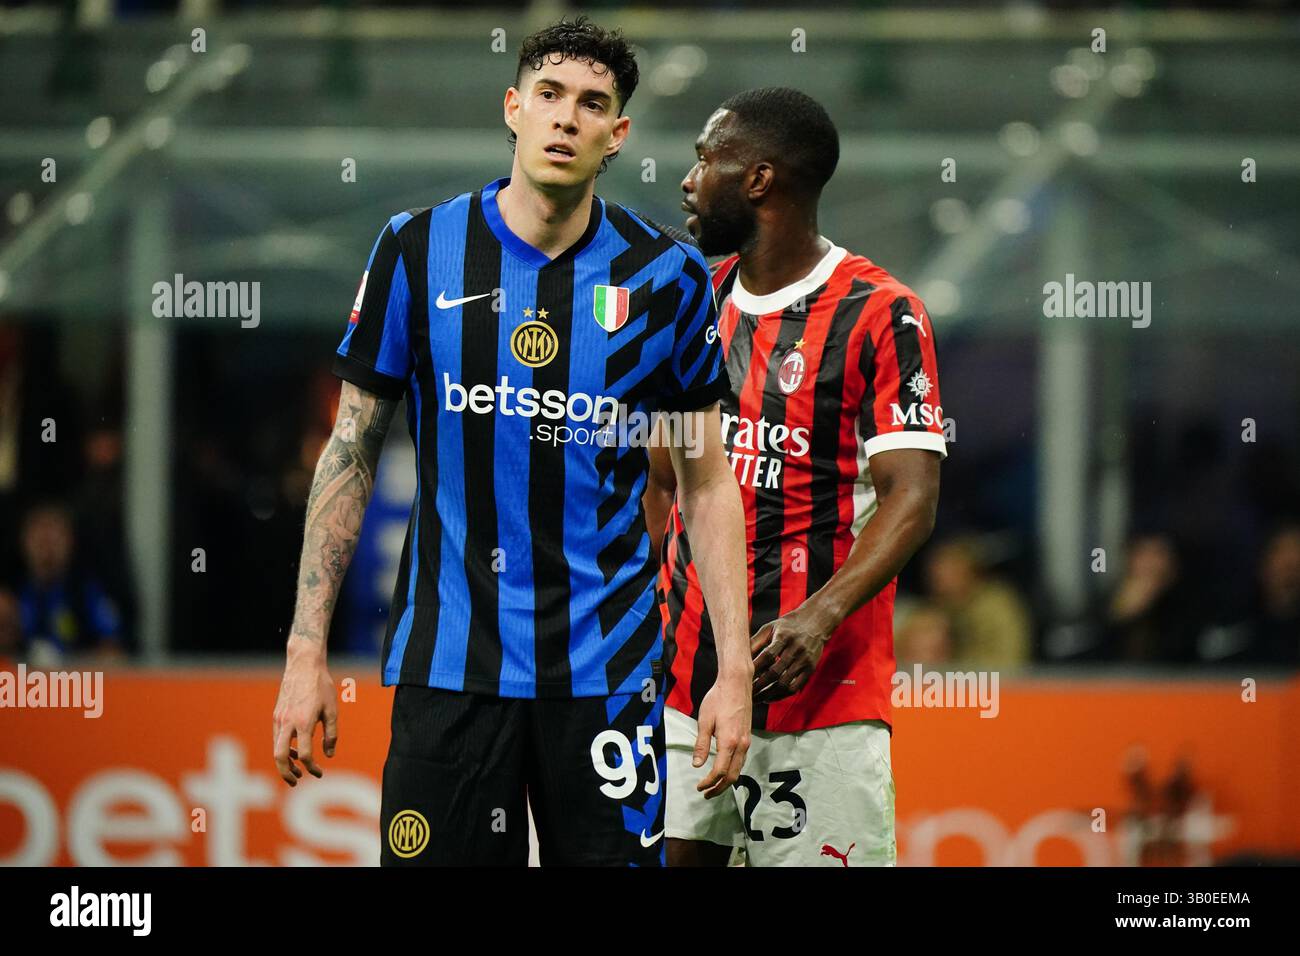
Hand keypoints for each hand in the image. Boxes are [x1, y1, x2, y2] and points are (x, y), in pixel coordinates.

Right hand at [272, 635, 337, 785]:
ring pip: (276, 748)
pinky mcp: (276, 715)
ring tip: (296, 771)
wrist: (303, 665)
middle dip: (286, 774)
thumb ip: (331, 734)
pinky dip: (283, 749)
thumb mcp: (332, 710)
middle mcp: (288, 722)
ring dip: (285, 763)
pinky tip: (294, 751)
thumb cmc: (321, 686)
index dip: (312, 767)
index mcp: (304, 722)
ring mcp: (279, 718)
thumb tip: (329, 755)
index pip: (305, 754)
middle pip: (280, 757)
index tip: (319, 773)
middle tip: (296, 782)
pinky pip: (277, 738)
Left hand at [692, 669, 751, 798]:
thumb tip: (697, 764)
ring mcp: (747, 741)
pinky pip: (742, 760)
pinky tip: (724, 769)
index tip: (699, 787)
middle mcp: (741, 745)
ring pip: (739, 769)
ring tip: (714, 786)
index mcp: (729, 742)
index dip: (709, 782)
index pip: (719, 771)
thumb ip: (701, 744)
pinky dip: (733, 770)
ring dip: (726, 781)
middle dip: (719, 788)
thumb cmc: (718, 699)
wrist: (736, 684)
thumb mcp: (705, 721)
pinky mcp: (748, 737)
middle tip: (706, 793)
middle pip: (732, 776)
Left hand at [750, 605, 836, 703]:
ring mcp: (805, 660)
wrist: (816, 622)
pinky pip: (795, 687)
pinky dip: (781, 695)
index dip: (754, 668)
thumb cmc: (787, 625)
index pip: (767, 655)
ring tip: (754, 698)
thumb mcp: (771, 627)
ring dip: (768, 693)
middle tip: (745, 692)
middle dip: (759, 685)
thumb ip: (755, 641)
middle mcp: (796, 649)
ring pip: (785, 683)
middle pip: (775, 672)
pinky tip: (768, 698)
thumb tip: (738, 655)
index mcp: (784, 636)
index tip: (741, 676)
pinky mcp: (810, 669)